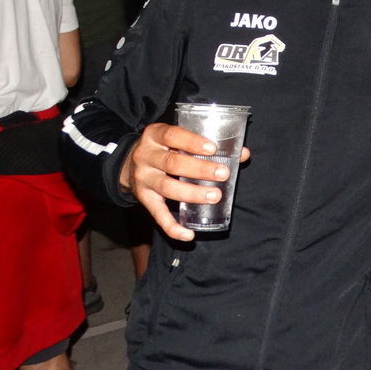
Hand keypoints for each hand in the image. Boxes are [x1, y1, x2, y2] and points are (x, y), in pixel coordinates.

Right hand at [119, 122, 250, 241]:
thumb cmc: (164, 148)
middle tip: (223, 174)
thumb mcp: (177, 139)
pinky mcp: (143, 199)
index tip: (213, 149)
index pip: (172, 135)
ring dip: (193, 194)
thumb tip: (242, 153)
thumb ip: (206, 144)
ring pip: (168, 188)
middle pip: (172, 163)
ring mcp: (143, 178)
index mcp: (155, 135)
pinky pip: (157, 215)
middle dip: (200, 170)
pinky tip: (189, 234)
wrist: (128, 164)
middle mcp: (146, 156)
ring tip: (215, 196)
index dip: (192, 141)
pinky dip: (173, 227)